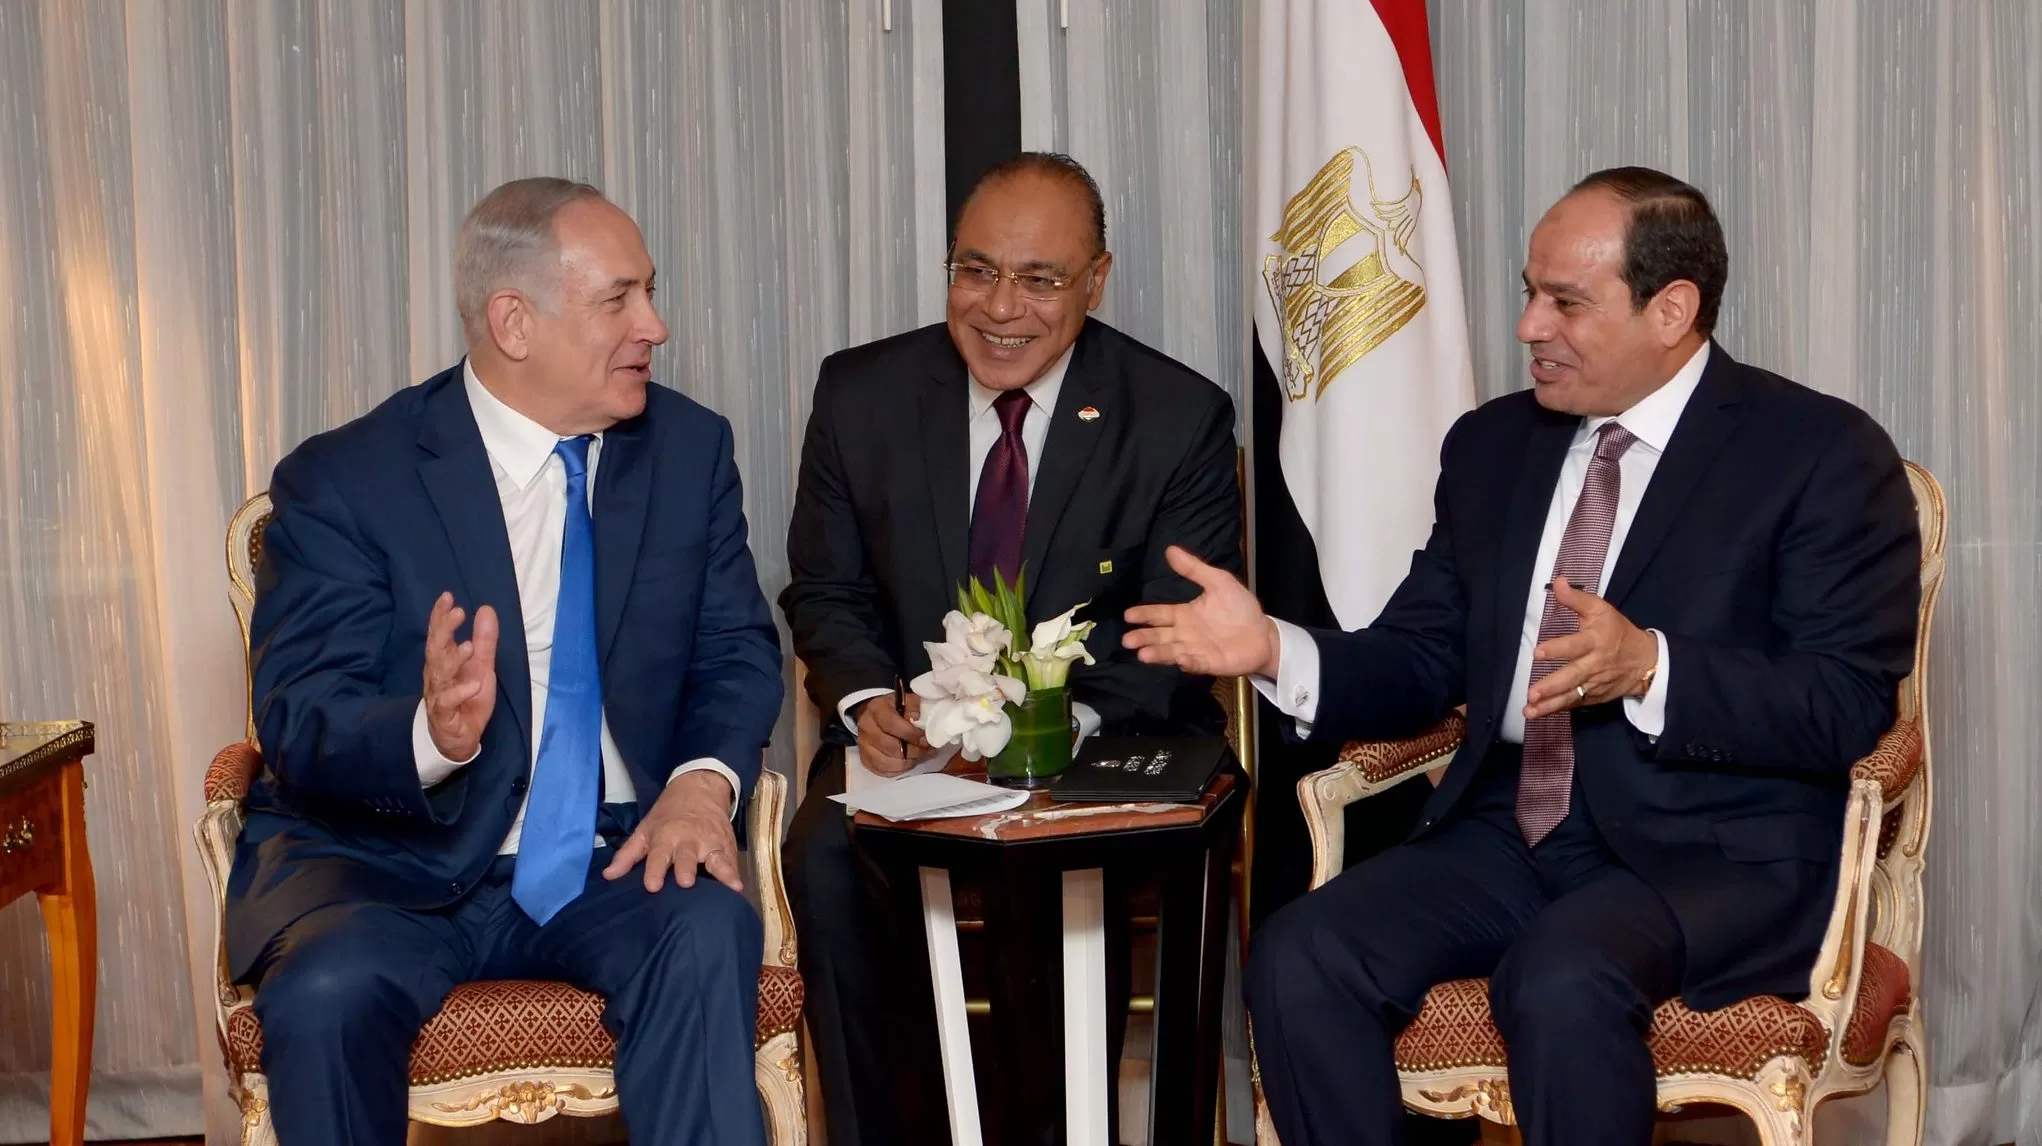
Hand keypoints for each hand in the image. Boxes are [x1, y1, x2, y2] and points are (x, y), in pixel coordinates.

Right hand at [424, 591, 498, 759]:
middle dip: (444, 630)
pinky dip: (460, 693)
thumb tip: (486, 609)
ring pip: (440, 674)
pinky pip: (447, 703)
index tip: (447, 597)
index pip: (439, 634)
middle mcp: (437, 674)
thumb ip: (484, 640)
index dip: (440, 616)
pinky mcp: (444, 715)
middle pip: (436, 649)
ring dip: (454, 660)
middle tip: (458, 612)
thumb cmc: (466, 698)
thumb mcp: (482, 666)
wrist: (457, 738)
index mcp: (444, 661)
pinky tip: (474, 685)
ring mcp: (439, 694)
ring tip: (469, 647)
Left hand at [603, 770, 742, 893]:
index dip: (655, 870)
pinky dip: (736, 874)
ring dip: (722, 872)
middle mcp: (689, 840)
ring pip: (717, 859)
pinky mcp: (727, 846)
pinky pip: (732, 862)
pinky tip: (740, 887)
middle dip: (686, 869)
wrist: (700, 788)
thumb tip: (608, 876)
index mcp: (666, 836)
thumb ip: (628, 854)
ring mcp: (711, 843)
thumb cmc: (668, 815)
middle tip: (685, 883)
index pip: (658, 856)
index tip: (652, 886)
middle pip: (688, 857)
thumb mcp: (645, 829)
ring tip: (731, 886)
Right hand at [858, 692, 931, 775]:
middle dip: (913, 751)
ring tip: (919, 757)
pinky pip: (882, 770)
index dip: (910, 734)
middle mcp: (866, 727)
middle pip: (890, 746)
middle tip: (927, 750)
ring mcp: (864, 745)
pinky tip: (908, 763)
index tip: (925, 739)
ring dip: (907, 762)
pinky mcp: (865, 759)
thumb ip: (914, 706)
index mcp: (877, 709)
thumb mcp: (906, 699)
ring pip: (886, 762)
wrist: (876, 716)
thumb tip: (916, 719)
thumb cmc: (895, 709)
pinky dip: (898, 770)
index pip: (891, 724)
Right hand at [1121, 546, 1281, 677]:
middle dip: (1144, 638)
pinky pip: (1197, 663)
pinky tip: (1181, 659)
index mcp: (1185, 615)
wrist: (1263, 632)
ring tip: (1143, 655)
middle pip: (1160, 636)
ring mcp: (1196, 650)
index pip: (1159, 614)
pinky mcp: (1210, 663)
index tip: (1128, 614)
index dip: (1144, 614)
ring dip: (1158, 654)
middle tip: (1127, 639)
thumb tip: (1170, 549)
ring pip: (1172, 652)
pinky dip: (1188, 663)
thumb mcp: (1218, 582)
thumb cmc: (1240, 608)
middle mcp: (1185, 634)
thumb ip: (1194, 569)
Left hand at [1522, 578, 1658, 719]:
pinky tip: (1538, 714)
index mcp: (1595, 641)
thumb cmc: (1617, 631)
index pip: (1574, 646)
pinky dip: (1557, 710)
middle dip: (1552, 686)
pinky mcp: (1593, 697)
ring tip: (1529, 711)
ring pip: (1571, 696)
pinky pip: (1574, 704)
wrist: (1645, 661)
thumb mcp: (1601, 610)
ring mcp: (1594, 684)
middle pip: (1572, 677)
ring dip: (1550, 705)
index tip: (1537, 653)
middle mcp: (1594, 665)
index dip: (1557, 649)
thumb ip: (1576, 599)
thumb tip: (1557, 582)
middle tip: (1533, 693)